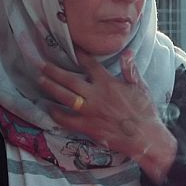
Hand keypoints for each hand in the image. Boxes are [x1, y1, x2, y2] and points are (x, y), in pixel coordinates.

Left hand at [40, 50, 176, 179]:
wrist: (145, 136)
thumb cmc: (144, 111)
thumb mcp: (140, 87)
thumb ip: (130, 69)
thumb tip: (126, 52)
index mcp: (108, 83)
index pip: (89, 64)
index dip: (79, 55)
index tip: (70, 48)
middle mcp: (96, 95)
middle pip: (70, 79)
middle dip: (53, 71)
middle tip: (41, 64)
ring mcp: (90, 111)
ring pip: (65, 97)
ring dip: (51, 88)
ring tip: (40, 80)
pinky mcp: (87, 127)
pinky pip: (67, 120)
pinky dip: (56, 114)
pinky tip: (49, 108)